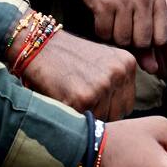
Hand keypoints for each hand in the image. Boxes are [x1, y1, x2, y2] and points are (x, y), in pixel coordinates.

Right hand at [21, 30, 135, 120]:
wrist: (38, 45)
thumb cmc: (68, 55)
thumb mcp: (103, 59)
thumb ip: (117, 80)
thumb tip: (123, 110)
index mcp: (127, 63)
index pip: (128, 103)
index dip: (110, 106)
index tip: (94, 98)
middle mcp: (119, 73)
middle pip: (118, 114)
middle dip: (101, 112)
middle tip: (80, 98)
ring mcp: (102, 86)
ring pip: (103, 120)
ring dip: (87, 115)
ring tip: (72, 95)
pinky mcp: (84, 98)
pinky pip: (85, 121)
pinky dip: (73, 114)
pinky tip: (64, 97)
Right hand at [77, 0, 166, 50]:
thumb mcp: (142, 12)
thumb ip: (149, 42)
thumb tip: (153, 70)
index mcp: (158, 0)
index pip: (161, 39)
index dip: (150, 44)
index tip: (141, 35)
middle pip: (141, 42)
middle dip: (131, 42)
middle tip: (125, 29)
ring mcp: (123, 0)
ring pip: (122, 39)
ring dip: (115, 37)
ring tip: (114, 22)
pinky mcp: (103, 3)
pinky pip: (104, 33)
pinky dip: (101, 32)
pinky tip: (102, 19)